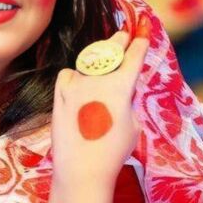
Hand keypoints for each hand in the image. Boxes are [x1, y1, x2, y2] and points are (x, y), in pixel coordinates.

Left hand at [50, 29, 148, 188]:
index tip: (142, 35)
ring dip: (98, 61)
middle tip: (123, 34)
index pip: (134, 56)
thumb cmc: (114, 151)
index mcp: (122, 85)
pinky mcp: (60, 93)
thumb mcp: (133, 124)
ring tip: (103, 64)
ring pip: (89, 63)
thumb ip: (128, 100)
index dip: (140, 44)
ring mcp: (76, 84)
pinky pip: (69, 74)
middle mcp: (98, 79)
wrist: (82, 169)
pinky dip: (76, 76)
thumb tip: (121, 88)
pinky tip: (80, 84)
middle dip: (119, 40)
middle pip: (111, 49)